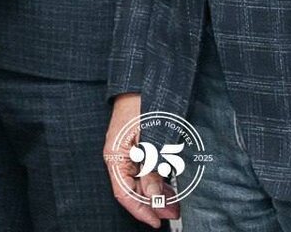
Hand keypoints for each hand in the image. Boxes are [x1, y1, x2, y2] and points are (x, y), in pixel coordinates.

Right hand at [103, 92, 178, 226]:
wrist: (144, 74)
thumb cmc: (145, 99)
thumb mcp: (151, 136)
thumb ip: (151, 168)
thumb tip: (153, 197)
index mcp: (115, 154)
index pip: (124, 193)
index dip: (141, 210)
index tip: (157, 222)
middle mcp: (120, 154)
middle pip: (134, 188)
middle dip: (153, 202)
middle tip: (174, 211)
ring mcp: (129, 148)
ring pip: (141, 178)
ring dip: (158, 191)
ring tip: (175, 200)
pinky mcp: (139, 142)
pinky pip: (146, 166)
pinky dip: (158, 176)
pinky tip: (170, 182)